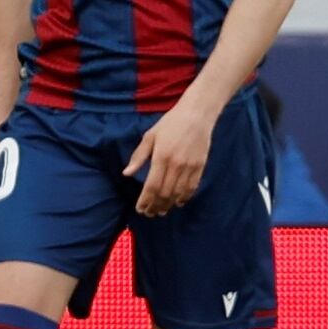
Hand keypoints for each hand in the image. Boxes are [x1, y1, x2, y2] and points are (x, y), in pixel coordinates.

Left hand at [125, 103, 216, 217]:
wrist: (197, 114)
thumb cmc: (170, 123)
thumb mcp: (150, 136)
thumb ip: (139, 156)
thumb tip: (126, 174)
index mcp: (161, 157)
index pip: (152, 186)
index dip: (145, 200)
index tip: (140, 209)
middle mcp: (176, 164)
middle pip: (165, 192)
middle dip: (156, 206)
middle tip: (150, 213)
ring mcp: (190, 166)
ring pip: (178, 192)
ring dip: (169, 204)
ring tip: (162, 211)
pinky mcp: (200, 165)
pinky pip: (192, 186)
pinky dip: (185, 197)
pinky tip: (178, 202)